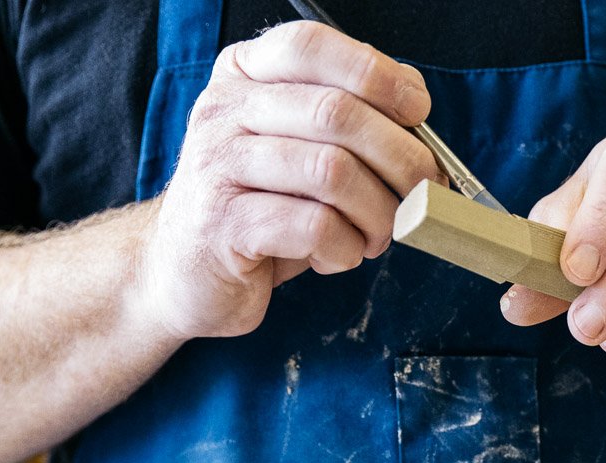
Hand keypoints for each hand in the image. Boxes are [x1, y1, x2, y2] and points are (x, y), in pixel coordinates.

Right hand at [135, 21, 442, 341]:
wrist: (181, 272)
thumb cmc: (258, 209)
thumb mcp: (298, 151)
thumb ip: (344, 124)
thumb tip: (418, 122)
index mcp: (243, 76)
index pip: (311, 47)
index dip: (377, 73)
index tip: (417, 111)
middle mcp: (223, 110)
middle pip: (336, 112)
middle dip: (400, 157)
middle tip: (423, 191)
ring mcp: (217, 165)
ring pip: (332, 172)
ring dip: (377, 212)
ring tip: (378, 235)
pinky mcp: (223, 224)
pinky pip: (314, 226)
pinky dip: (346, 248)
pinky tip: (338, 256)